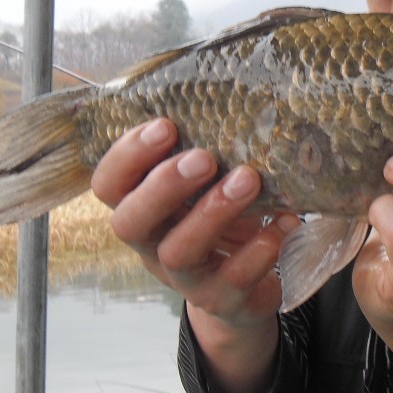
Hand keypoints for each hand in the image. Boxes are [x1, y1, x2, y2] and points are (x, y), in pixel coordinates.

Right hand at [91, 118, 296, 392]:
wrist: (243, 287)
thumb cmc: (219, 219)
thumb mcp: (204, 185)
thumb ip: (202, 151)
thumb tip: (232, 93)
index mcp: (141, 208)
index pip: (108, 185)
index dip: (127, 156)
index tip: (165, 125)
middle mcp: (152, 244)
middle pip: (131, 222)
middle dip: (164, 186)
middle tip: (204, 158)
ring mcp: (185, 278)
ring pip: (179, 252)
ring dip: (213, 212)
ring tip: (248, 179)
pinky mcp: (223, 299)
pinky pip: (234, 280)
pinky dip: (260, 249)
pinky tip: (285, 220)